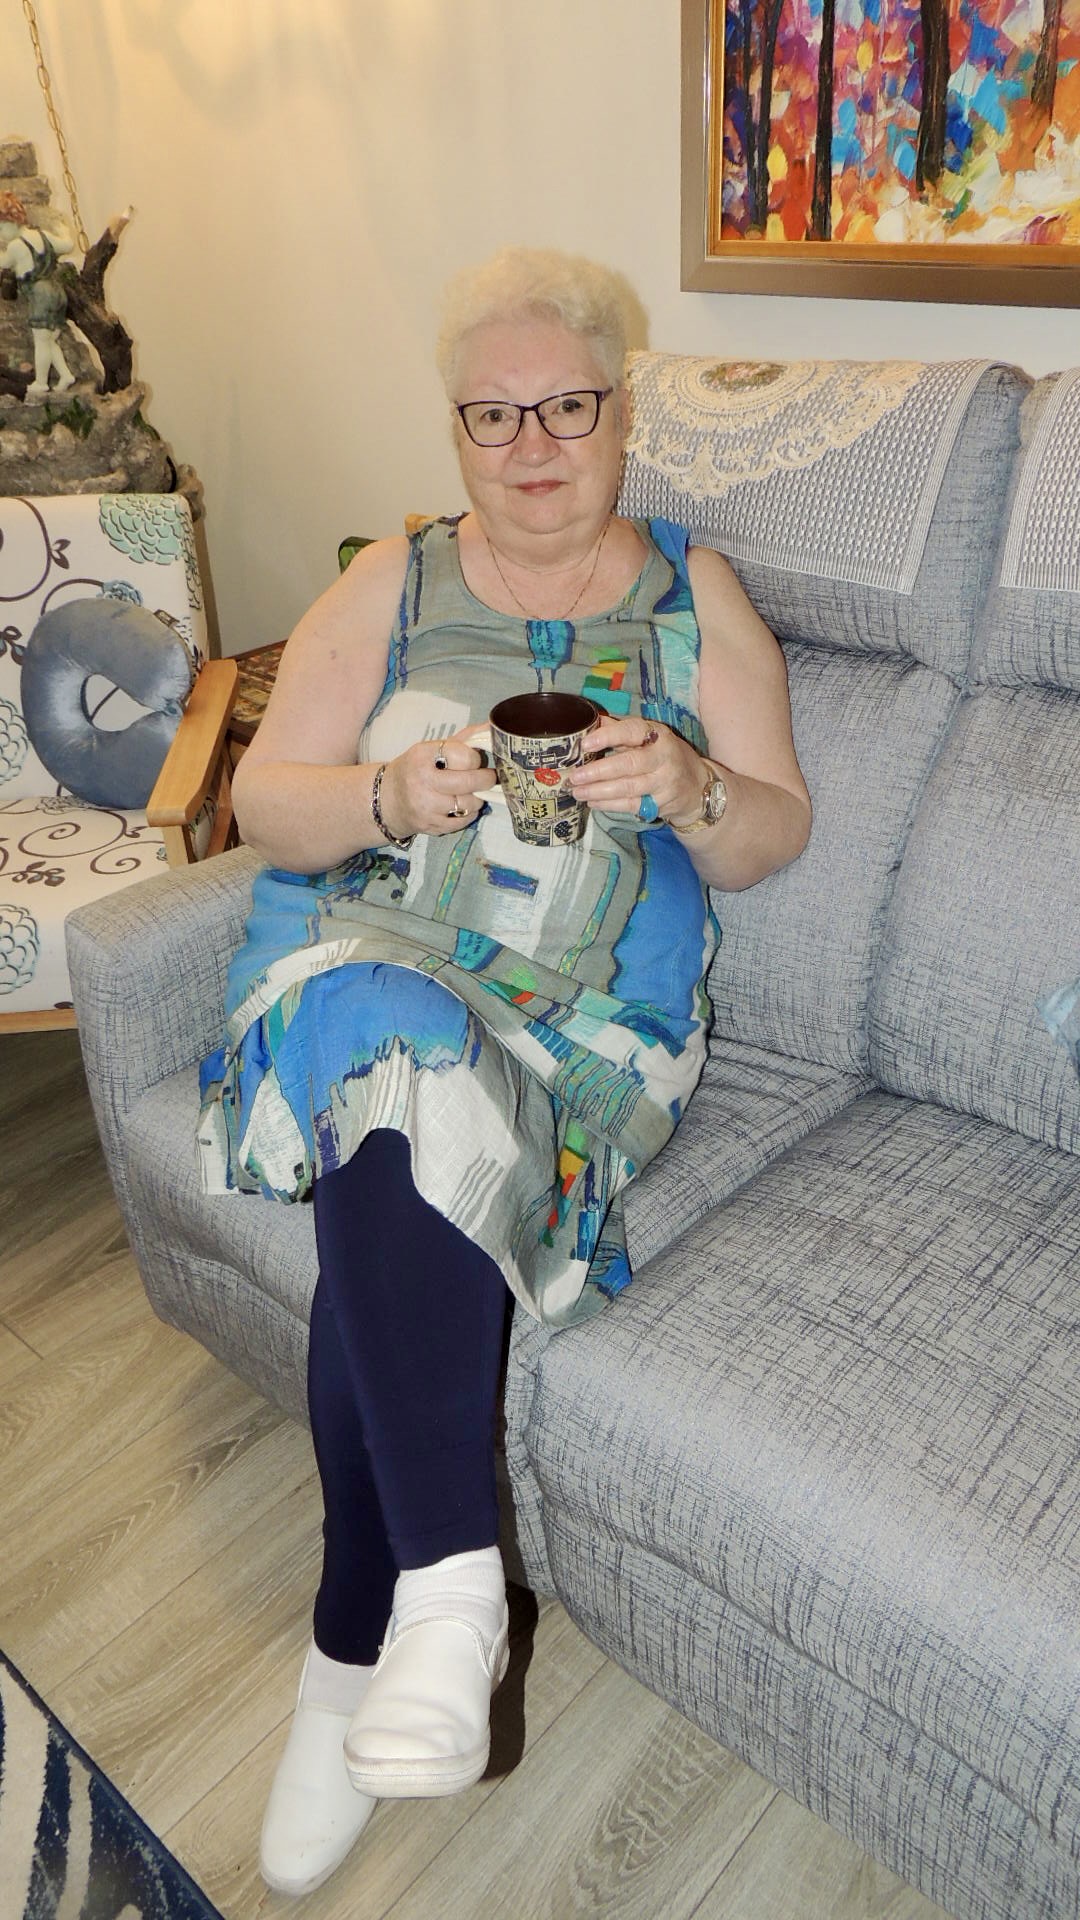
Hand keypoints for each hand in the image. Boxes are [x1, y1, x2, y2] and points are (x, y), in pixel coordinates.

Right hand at [378, 733, 496, 838]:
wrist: (387, 800)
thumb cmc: (416, 769)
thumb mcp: (431, 749)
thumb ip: (463, 739)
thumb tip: (493, 727)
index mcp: (422, 755)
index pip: (464, 756)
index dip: (474, 759)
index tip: (474, 760)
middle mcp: (422, 780)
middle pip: (469, 782)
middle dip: (485, 780)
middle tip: (489, 778)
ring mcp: (425, 806)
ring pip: (468, 804)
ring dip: (477, 798)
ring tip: (471, 793)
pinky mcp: (429, 825)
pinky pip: (462, 822)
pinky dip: (468, 814)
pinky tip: (462, 807)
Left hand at [568, 715, 710, 824]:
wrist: (697, 785)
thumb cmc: (664, 756)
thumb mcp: (649, 737)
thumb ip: (620, 730)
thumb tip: (590, 720)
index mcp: (657, 735)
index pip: (631, 732)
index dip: (608, 737)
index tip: (585, 744)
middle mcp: (664, 757)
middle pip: (628, 764)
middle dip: (598, 772)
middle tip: (574, 777)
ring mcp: (665, 782)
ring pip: (628, 788)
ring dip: (599, 791)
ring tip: (577, 792)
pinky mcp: (663, 803)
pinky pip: (632, 805)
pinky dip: (610, 805)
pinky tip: (593, 802)